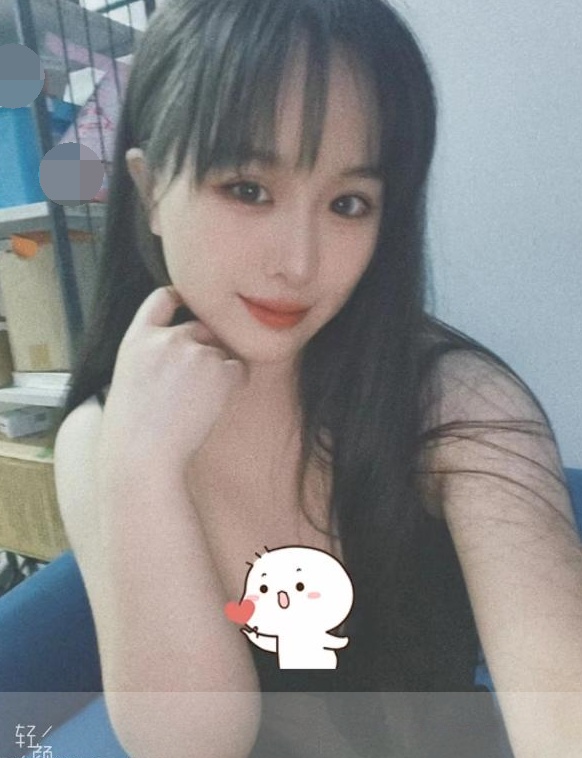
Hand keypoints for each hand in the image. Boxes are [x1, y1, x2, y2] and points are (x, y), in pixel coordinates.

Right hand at [98, 286, 246, 475]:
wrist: (141, 454)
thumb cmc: (133, 430)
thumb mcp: (129, 378)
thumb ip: (152, 355)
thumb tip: (185, 349)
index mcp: (137, 339)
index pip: (161, 300)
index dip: (179, 299)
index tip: (189, 305)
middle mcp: (167, 338)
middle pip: (201, 328)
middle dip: (206, 347)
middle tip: (198, 383)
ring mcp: (194, 351)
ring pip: (222, 351)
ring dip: (219, 371)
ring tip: (198, 403)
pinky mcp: (219, 369)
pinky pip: (239, 369)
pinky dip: (233, 385)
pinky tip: (212, 406)